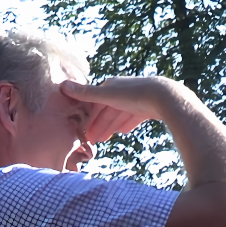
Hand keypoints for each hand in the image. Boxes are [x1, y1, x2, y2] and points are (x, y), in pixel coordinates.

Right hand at [60, 77, 185, 143]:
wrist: (164, 97)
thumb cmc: (133, 95)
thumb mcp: (107, 96)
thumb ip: (85, 94)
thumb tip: (61, 85)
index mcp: (111, 86)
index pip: (95, 103)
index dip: (89, 117)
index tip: (83, 132)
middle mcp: (122, 91)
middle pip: (107, 110)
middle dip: (99, 125)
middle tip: (92, 141)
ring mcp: (136, 98)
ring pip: (120, 114)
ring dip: (111, 126)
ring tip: (105, 140)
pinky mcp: (148, 106)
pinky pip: (134, 116)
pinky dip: (126, 123)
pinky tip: (124, 131)